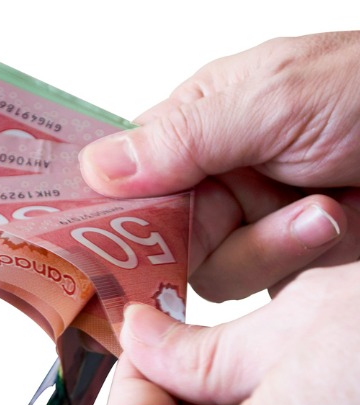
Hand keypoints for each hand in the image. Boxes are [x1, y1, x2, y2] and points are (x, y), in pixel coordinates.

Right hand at [79, 32, 359, 300]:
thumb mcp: (273, 99)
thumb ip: (184, 136)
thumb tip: (95, 169)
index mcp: (193, 126)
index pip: (122, 178)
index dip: (116, 210)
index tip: (119, 235)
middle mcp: (209, 177)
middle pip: (157, 236)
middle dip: (205, 234)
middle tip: (243, 212)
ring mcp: (245, 221)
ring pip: (206, 269)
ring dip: (263, 247)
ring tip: (319, 212)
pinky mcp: (279, 258)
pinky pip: (254, 285)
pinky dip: (291, 258)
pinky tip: (329, 224)